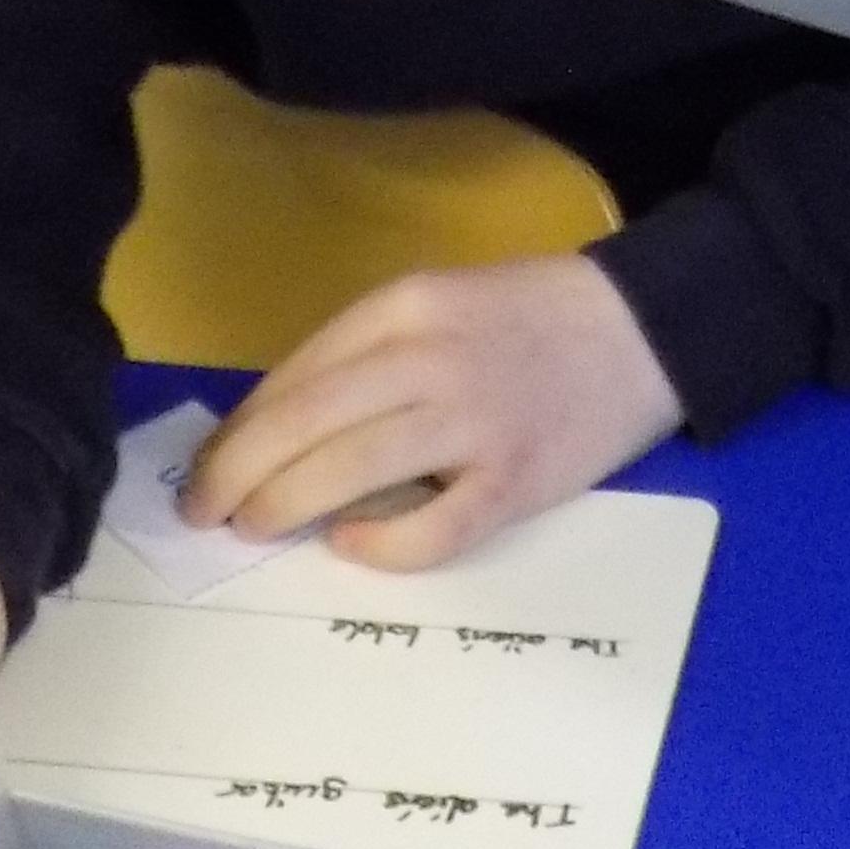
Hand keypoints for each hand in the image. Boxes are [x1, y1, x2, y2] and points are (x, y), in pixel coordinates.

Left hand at [179, 253, 680, 569]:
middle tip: (205, 510)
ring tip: (255, 527)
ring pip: (349, 470)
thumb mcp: (439, 306)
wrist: (644, 330)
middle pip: (304, 422)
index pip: (295, 375)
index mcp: (405, 306)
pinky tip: (353, 542)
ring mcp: (475, 422)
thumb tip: (278, 428)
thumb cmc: (528, 319)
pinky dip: (380, 543)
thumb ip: (368, 355)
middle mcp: (431, 358)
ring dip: (284, 504)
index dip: (238, 429)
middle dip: (237, 473)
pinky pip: (431, 528)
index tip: (206, 466)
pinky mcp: (515, 481)